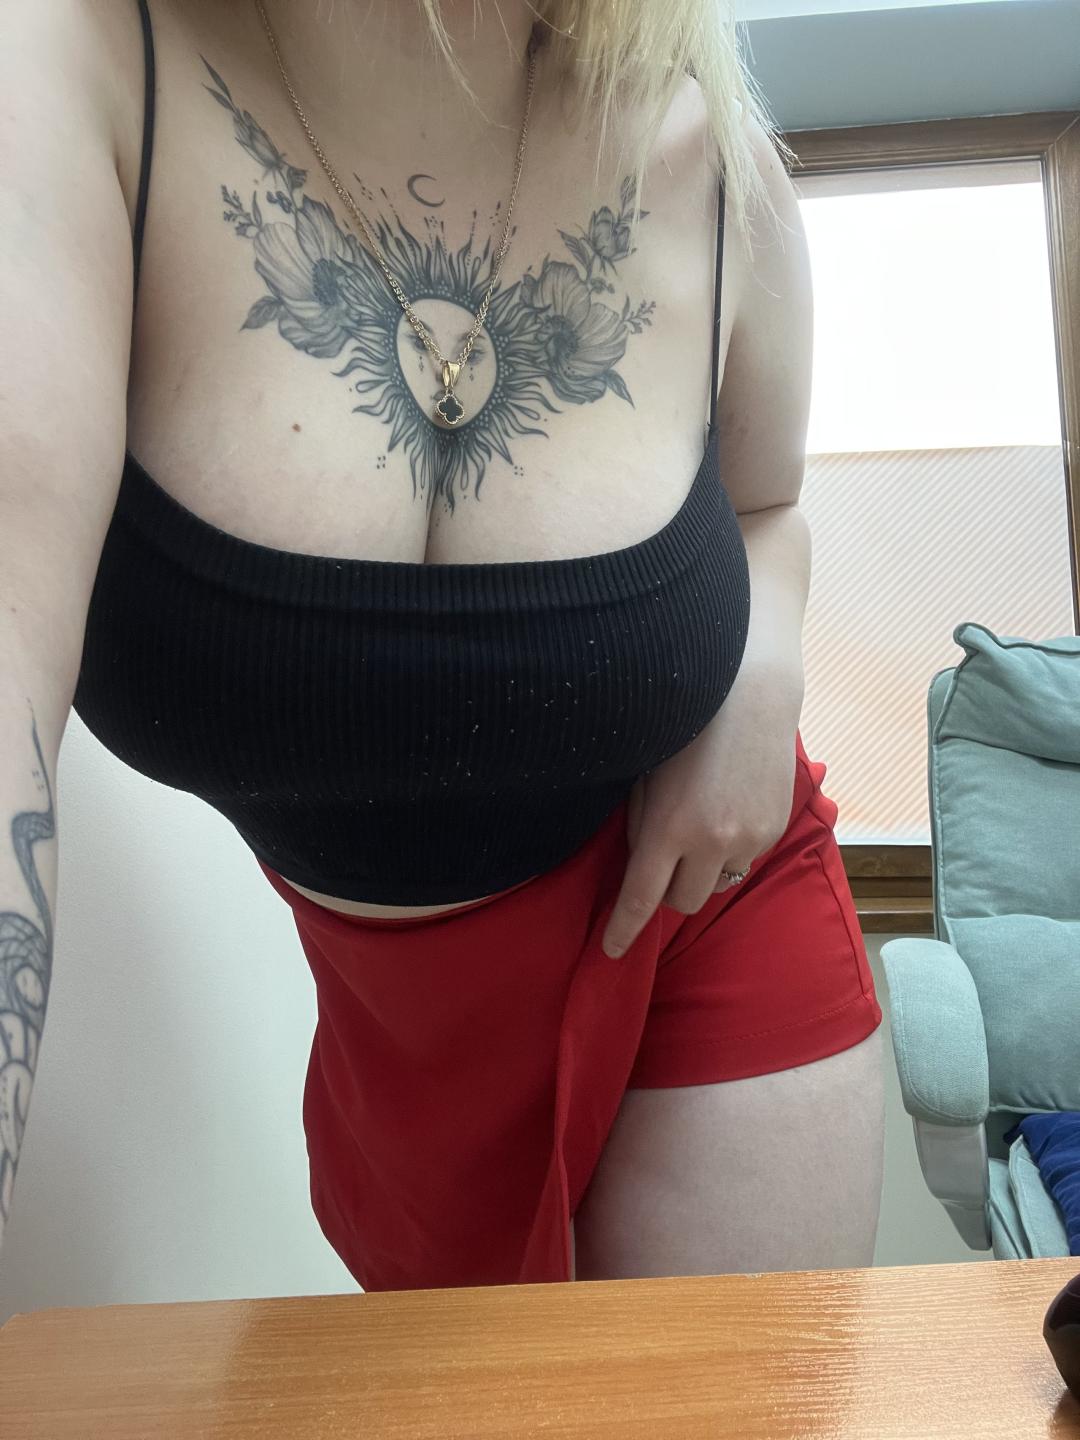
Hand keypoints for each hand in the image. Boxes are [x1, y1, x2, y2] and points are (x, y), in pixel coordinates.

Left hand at [600, 669, 799, 957]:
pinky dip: (731, 846)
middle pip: (684, 901)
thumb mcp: (647, 775)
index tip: (610, 950)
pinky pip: (746, 857)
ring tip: (704, 820)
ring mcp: (749, 838)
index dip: (623, 928)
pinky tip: (729, 804)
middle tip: (665, 858)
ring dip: (704, 868)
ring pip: (718, 882)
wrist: (752, 694)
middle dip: (669, 890)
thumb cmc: (686, 725)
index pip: (641, 898)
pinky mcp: (774, 829)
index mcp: (670, 828)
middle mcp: (713, 842)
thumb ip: (640, 824)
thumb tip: (638, 864)